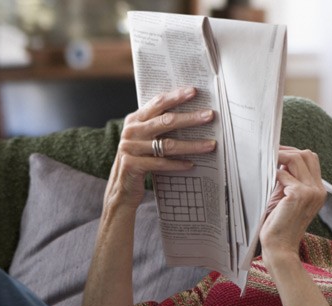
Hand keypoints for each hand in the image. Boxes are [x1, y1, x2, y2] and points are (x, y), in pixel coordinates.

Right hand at [105, 87, 216, 209]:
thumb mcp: (145, 139)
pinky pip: (161, 163)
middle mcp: (131, 131)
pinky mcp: (132, 165)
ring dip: (192, 145)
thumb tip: (193, 115)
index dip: (176, 96)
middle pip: (166, 121)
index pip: (158, 103)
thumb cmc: (139, 159)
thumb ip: (159, 126)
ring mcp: (130, 148)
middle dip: (190, 118)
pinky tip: (192, 165)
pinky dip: (178, 164)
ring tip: (211, 145)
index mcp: (135, 120)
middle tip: (210, 116)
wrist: (120, 188)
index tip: (194, 91)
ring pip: (167, 144)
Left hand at [260, 146, 326, 256]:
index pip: (312, 159)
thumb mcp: (286, 197)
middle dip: (287, 150)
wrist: (280, 248)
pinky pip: (283, 173)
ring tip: (265, 161)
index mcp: (318, 190)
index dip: (294, 152)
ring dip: (279, 157)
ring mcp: (311, 192)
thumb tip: (279, 159)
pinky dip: (273, 173)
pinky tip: (265, 180)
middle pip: (307, 154)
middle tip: (270, 151)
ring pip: (297, 159)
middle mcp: (318, 190)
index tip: (278, 151)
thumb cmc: (280, 225)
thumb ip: (287, 179)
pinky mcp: (299, 195)